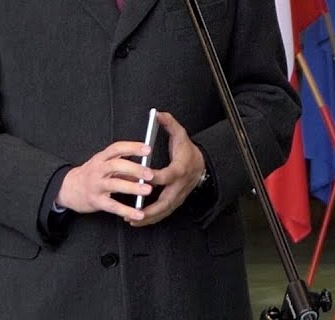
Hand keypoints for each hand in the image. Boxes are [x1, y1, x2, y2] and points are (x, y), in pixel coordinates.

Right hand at [56, 141, 153, 222]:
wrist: (68, 189)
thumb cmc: (91, 175)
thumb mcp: (103, 165)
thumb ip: (123, 166)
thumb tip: (145, 168)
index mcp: (101, 158)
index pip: (117, 148)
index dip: (132, 147)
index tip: (147, 149)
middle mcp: (98, 170)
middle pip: (116, 165)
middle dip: (134, 169)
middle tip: (150, 174)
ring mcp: (96, 186)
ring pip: (115, 185)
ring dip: (132, 187)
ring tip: (147, 190)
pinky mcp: (96, 201)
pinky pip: (113, 206)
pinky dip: (126, 210)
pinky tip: (138, 214)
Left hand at [127, 111, 205, 227]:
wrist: (202, 165)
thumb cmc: (188, 151)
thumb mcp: (181, 134)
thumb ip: (169, 124)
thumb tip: (158, 114)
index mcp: (180, 169)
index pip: (167, 176)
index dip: (155, 178)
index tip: (143, 179)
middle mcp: (179, 185)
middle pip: (165, 201)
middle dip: (149, 209)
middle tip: (133, 212)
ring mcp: (179, 196)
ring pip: (164, 211)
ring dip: (148, 218)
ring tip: (131, 220)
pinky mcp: (176, 202)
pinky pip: (164, 213)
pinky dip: (151, 219)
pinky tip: (137, 220)